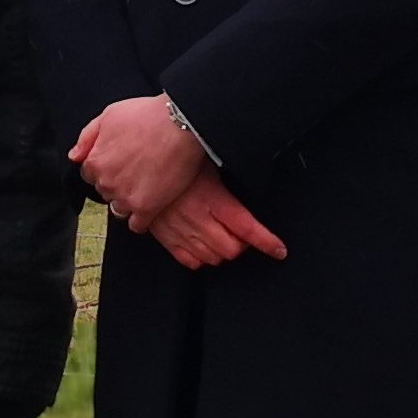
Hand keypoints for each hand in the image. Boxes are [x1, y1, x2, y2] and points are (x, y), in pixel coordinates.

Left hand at [71, 95, 204, 223]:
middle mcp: (106, 183)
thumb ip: (87, 137)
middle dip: (117, 183)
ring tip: (146, 186)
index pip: (90, 175)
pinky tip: (151, 206)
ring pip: (119, 209)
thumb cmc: (147, 116)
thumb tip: (74, 156)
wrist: (181, 125)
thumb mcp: (109, 115)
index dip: (105, 167)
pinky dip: (142, 219)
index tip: (120, 162)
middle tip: (136, 171)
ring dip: (128, 201)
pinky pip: (137, 225)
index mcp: (95, 162)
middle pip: (105, 191)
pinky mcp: (147, 208)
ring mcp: (125, 197)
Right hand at [143, 167, 287, 269]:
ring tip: (221, 234)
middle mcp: (198, 218)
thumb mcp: (209, 162)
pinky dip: (199, 257)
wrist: (138, 162)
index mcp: (213, 198)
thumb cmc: (176, 157)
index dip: (267, 242)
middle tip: (241, 233)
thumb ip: (228, 179)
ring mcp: (180, 230)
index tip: (279, 249)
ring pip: (212, 258)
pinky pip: (188, 260)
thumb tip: (253, 170)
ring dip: (221, 251)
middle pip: (232, 249)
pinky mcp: (164, 237)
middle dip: (242, 244)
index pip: (247, 227)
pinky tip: (201, 242)